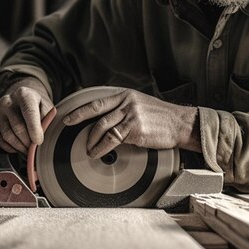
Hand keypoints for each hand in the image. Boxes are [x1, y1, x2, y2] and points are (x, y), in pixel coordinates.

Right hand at [0, 77, 54, 153]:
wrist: (20, 99)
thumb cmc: (36, 105)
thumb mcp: (46, 107)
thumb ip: (46, 120)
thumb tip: (42, 138)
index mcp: (24, 94)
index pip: (29, 113)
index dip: (34, 129)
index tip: (39, 141)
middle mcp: (7, 101)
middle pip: (18, 128)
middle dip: (28, 142)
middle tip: (35, 149)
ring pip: (8, 136)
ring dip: (20, 147)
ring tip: (28, 149)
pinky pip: (0, 140)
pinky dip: (10, 148)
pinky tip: (18, 146)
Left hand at [62, 88, 199, 158]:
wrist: (179, 123)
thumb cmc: (161, 117)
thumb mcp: (140, 104)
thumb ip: (123, 108)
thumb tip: (105, 120)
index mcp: (126, 95)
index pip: (98, 102)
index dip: (81, 110)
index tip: (69, 116)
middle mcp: (127, 103)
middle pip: (96, 112)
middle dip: (78, 120)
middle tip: (68, 127)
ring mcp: (131, 115)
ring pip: (102, 127)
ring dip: (92, 140)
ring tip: (88, 149)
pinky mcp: (135, 129)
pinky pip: (112, 140)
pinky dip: (102, 148)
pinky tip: (98, 153)